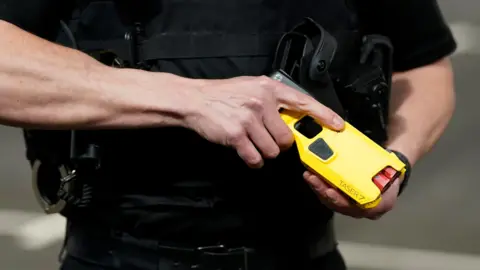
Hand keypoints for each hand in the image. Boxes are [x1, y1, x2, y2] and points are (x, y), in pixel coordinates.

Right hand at [185, 76, 344, 167]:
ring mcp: (250, 119)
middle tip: (266, 137)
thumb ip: (273, 100)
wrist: (196, 101)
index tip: (338, 126)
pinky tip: (246, 151)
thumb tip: (294, 118)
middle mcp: (262, 102)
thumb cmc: (225, 95)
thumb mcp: (252, 88)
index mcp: (269, 89)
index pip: (303, 102)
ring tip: (252, 142)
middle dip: (279, 143)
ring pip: (273, 150)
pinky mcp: (237, 135)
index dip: (323, 115)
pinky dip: (253, 160)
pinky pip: (256, 158)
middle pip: (287, 138)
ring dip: (264, 152)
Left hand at [303, 171, 400, 219]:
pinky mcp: (341, 199)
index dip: (340, 201)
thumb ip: (385, 177)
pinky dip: (319, 186)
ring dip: (317, 188)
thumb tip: (377, 168)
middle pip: (337, 204)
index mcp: (375, 206)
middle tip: (312, 178)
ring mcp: (350, 206)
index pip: (355, 207)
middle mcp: (361, 210)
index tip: (330, 192)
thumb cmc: (390, 176)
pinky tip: (312, 175)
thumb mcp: (393, 177)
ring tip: (309, 175)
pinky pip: (327, 196)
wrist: (389, 176)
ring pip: (330, 200)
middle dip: (322, 191)